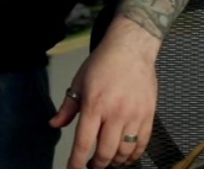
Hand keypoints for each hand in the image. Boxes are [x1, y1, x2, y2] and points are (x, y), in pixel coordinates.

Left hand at [49, 16, 159, 168]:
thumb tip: (55, 124)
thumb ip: (67, 107)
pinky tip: (126, 155)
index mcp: (95, 104)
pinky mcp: (148, 113)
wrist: (132, 46)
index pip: (83, 143)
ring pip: (124, 151)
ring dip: (115, 162)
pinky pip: (142, 143)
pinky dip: (134, 155)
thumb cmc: (105, 61)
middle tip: (92, 166)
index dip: (77, 162)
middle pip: (105, 153)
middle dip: (97, 165)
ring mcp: (134, 114)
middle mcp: (115, 112)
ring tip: (108, 161)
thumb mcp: (80, 81)